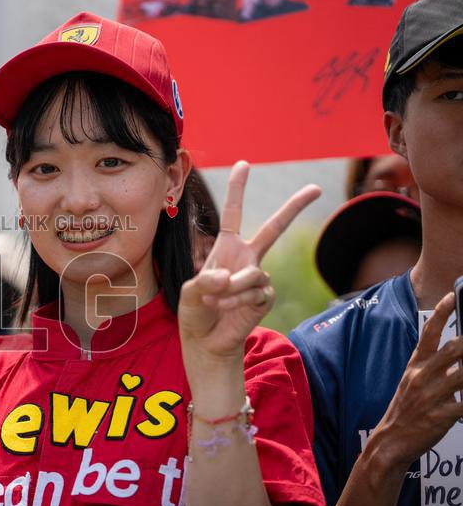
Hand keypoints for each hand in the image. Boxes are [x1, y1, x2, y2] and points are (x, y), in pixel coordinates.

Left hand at [178, 161, 320, 360]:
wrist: (206, 341)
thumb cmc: (195, 312)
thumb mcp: (189, 292)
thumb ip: (204, 281)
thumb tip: (229, 276)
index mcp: (226, 248)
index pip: (233, 213)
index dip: (237, 189)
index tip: (243, 164)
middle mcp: (246, 258)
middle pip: (275, 227)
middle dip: (295, 207)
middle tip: (316, 187)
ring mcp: (258, 277)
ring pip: (254, 274)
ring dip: (231, 289)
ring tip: (215, 301)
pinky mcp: (265, 298)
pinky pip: (256, 293)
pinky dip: (237, 302)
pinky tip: (226, 309)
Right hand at [371, 292, 462, 468]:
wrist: (390, 442)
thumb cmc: (405, 411)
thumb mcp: (412, 383)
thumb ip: (434, 368)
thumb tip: (458, 353)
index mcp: (415, 366)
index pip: (428, 333)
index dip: (441, 313)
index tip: (453, 296)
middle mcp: (422, 377)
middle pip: (453, 349)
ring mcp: (431, 396)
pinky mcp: (440, 415)